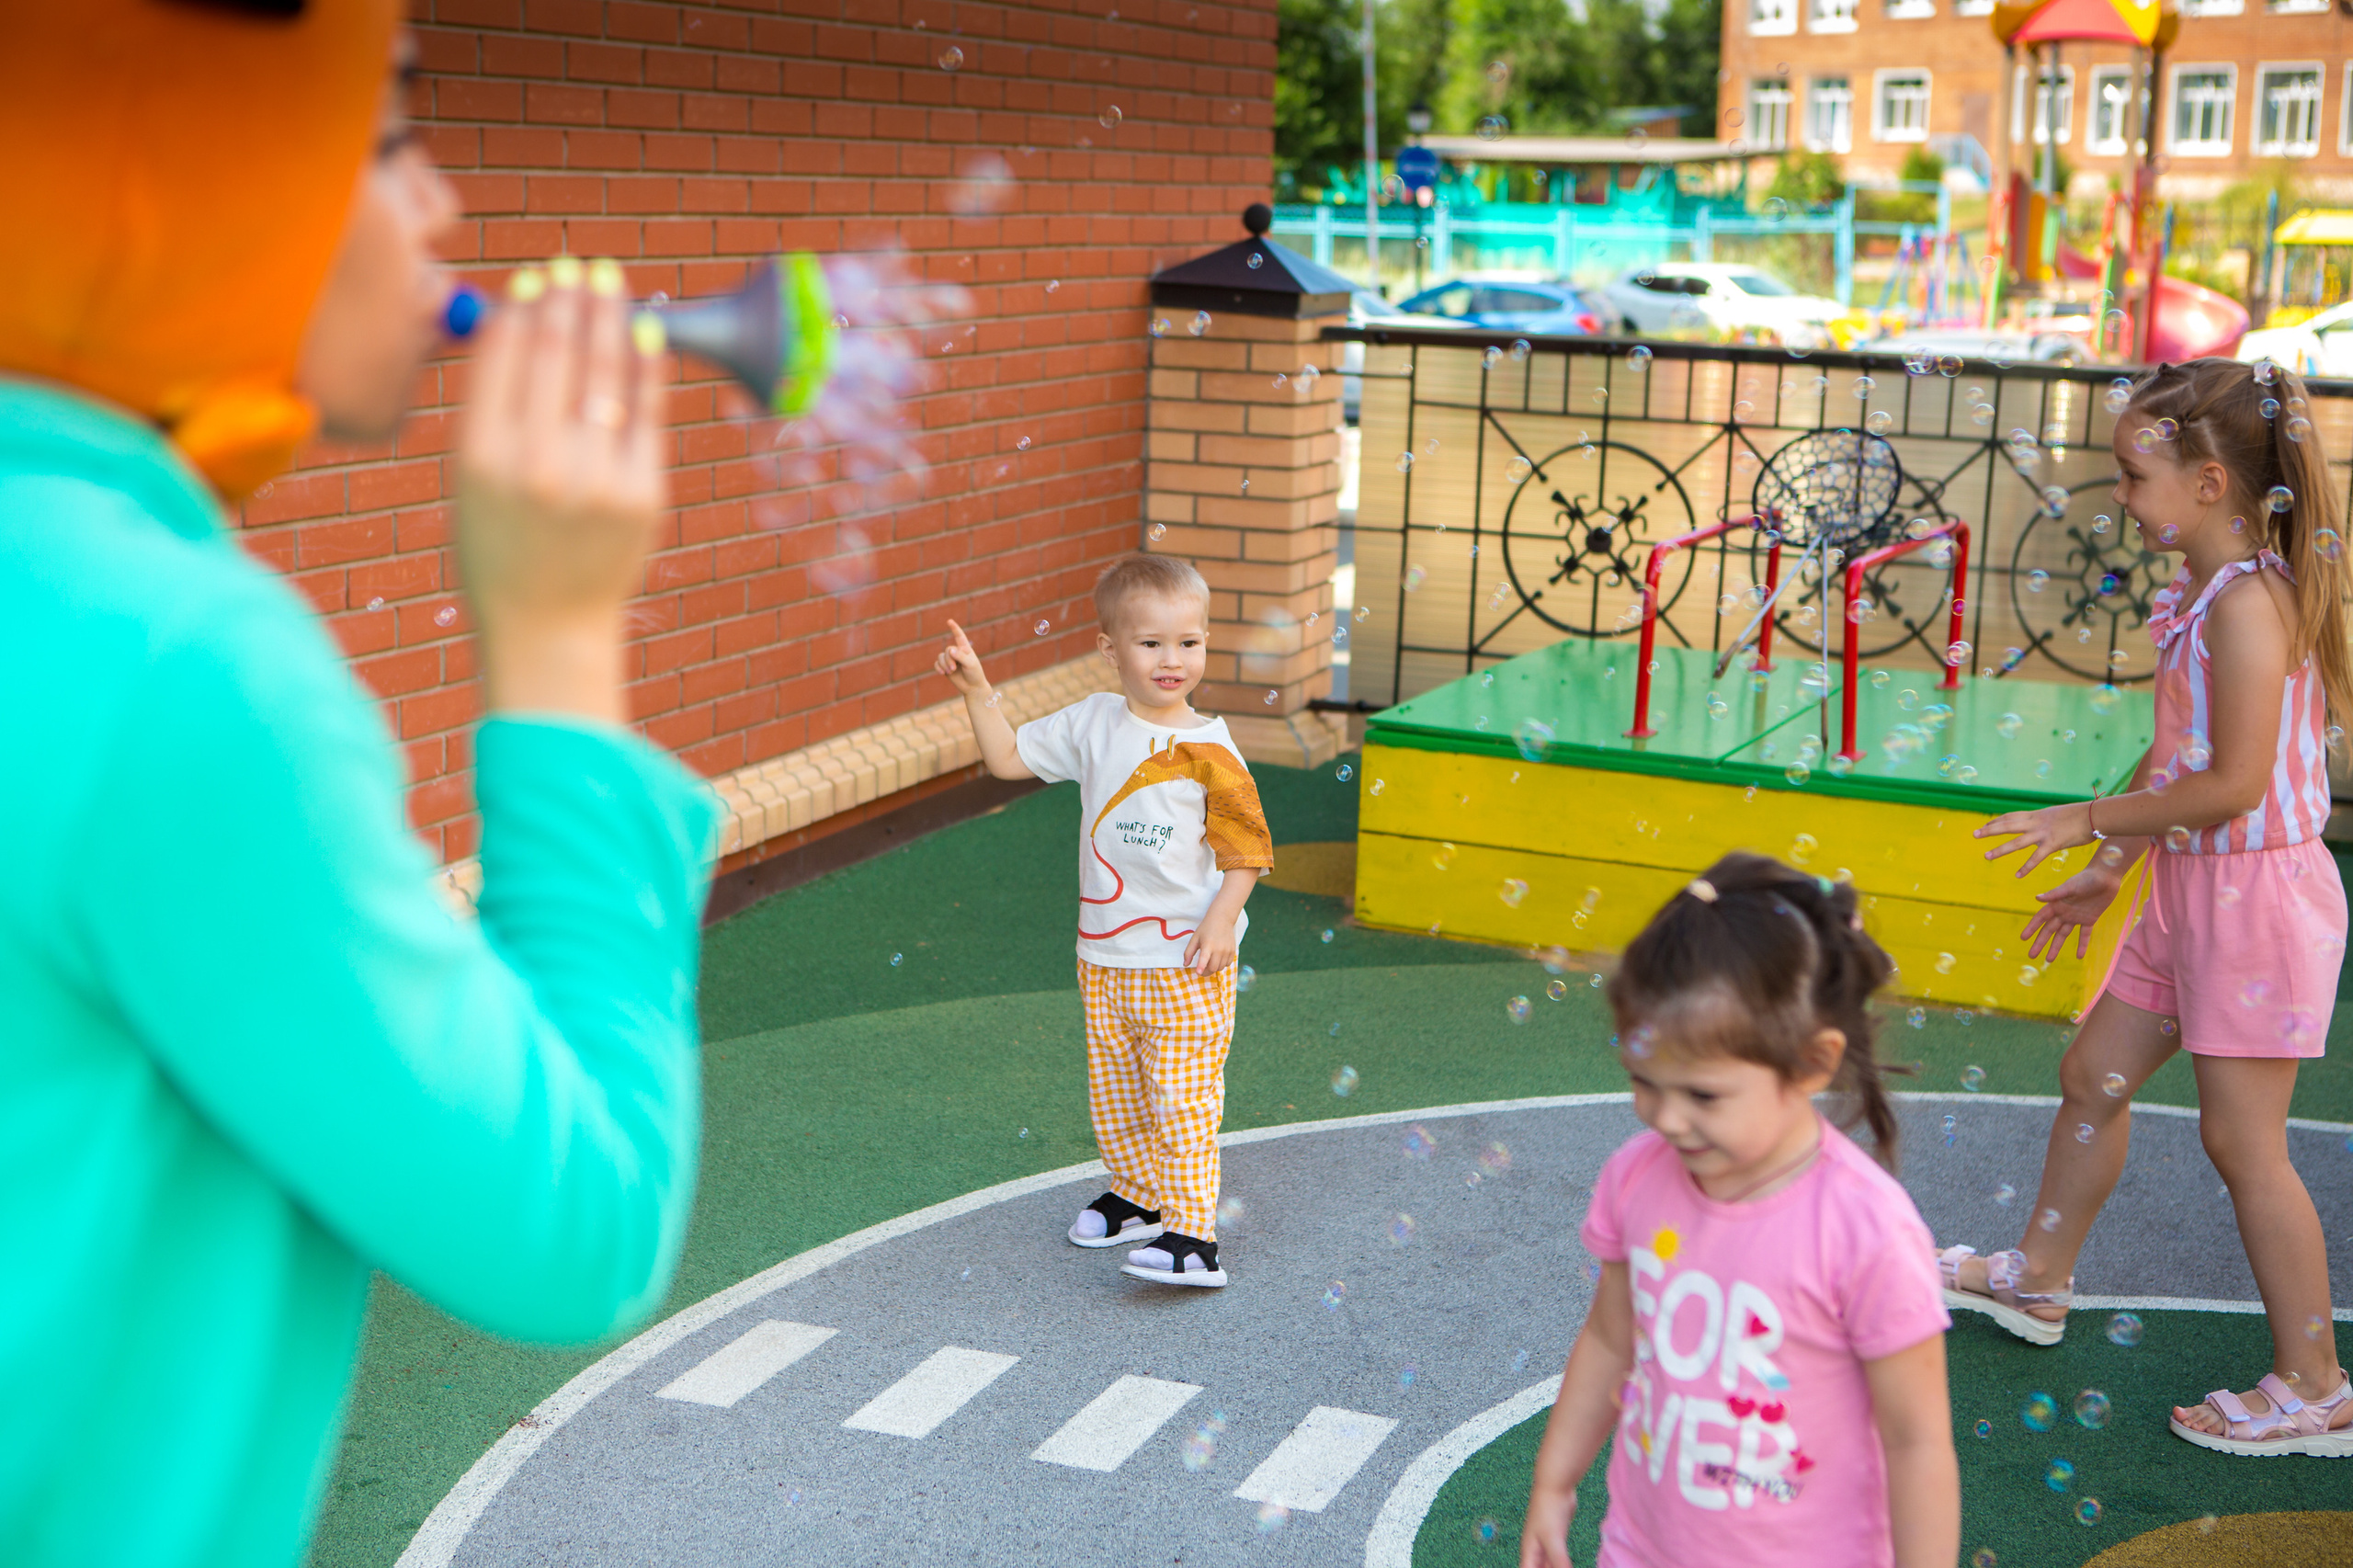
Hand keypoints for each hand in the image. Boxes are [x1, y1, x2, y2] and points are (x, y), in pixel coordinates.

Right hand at [457, 259, 664, 650]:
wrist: (549, 626)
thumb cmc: (501, 545)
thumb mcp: (470, 481)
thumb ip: (491, 407)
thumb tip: (519, 319)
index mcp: (481, 457)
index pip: (507, 358)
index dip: (526, 308)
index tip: (538, 277)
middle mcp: (538, 464)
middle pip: (558, 357)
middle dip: (569, 302)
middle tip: (578, 265)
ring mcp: (596, 479)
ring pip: (605, 376)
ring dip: (608, 318)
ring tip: (609, 282)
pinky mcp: (643, 494)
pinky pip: (648, 414)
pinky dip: (646, 366)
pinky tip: (645, 333)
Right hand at [935, 618, 989, 697]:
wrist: (973, 687)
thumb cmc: (975, 674)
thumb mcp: (970, 664)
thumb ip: (960, 657)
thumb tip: (950, 650)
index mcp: (965, 649)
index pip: (959, 636)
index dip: (954, 628)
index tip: (949, 621)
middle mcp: (957, 652)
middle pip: (947, 650)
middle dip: (949, 660)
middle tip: (954, 669)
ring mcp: (950, 660)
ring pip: (941, 657)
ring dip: (944, 664)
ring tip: (950, 672)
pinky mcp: (945, 668)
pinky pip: (937, 663)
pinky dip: (938, 667)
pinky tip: (942, 673)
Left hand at [1184, 913, 1238, 975]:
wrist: (1222, 919)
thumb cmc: (1206, 929)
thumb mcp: (1195, 938)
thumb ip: (1189, 952)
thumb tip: (1185, 964)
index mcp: (1208, 945)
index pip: (1204, 958)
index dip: (1201, 966)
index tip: (1198, 972)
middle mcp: (1219, 949)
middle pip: (1212, 968)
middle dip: (1206, 971)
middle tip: (1201, 969)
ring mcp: (1227, 950)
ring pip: (1220, 968)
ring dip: (1214, 968)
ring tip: (1210, 961)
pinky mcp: (1233, 951)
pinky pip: (1227, 964)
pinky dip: (1221, 964)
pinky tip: (1218, 957)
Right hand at [1518, 1495, 1575, 1567]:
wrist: (1555, 1487)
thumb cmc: (1548, 1510)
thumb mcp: (1553, 1539)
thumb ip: (1559, 1561)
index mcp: (1529, 1552)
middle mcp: (1536, 1551)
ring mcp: (1547, 1544)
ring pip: (1550, 1565)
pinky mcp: (1557, 1539)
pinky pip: (1559, 1558)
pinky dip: (1564, 1565)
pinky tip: (1569, 1565)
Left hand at [1973, 800, 2097, 878]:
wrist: (2094, 815)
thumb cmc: (2080, 814)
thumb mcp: (2057, 813)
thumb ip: (2046, 819)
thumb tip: (2044, 822)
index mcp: (2036, 814)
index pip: (2011, 816)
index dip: (1997, 821)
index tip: (1985, 825)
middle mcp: (2036, 822)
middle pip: (2007, 825)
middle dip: (1989, 830)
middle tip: (1974, 834)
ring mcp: (2043, 833)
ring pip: (2016, 842)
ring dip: (2000, 850)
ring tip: (1986, 856)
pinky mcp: (2053, 844)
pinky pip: (2036, 858)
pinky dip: (2026, 867)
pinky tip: (2018, 875)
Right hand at [2019, 861, 2126, 961]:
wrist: (2106, 876)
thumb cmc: (2086, 878)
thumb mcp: (2070, 886)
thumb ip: (2054, 894)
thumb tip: (2037, 898)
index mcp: (2056, 904)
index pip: (2040, 918)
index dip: (2032, 928)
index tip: (2023, 938)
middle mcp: (2063, 912)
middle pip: (2049, 930)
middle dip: (2040, 943)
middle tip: (2031, 955)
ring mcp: (2076, 916)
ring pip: (2063, 935)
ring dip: (2056, 947)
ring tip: (2049, 960)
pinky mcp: (2089, 919)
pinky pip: (2084, 934)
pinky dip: (2082, 945)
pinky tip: (2079, 956)